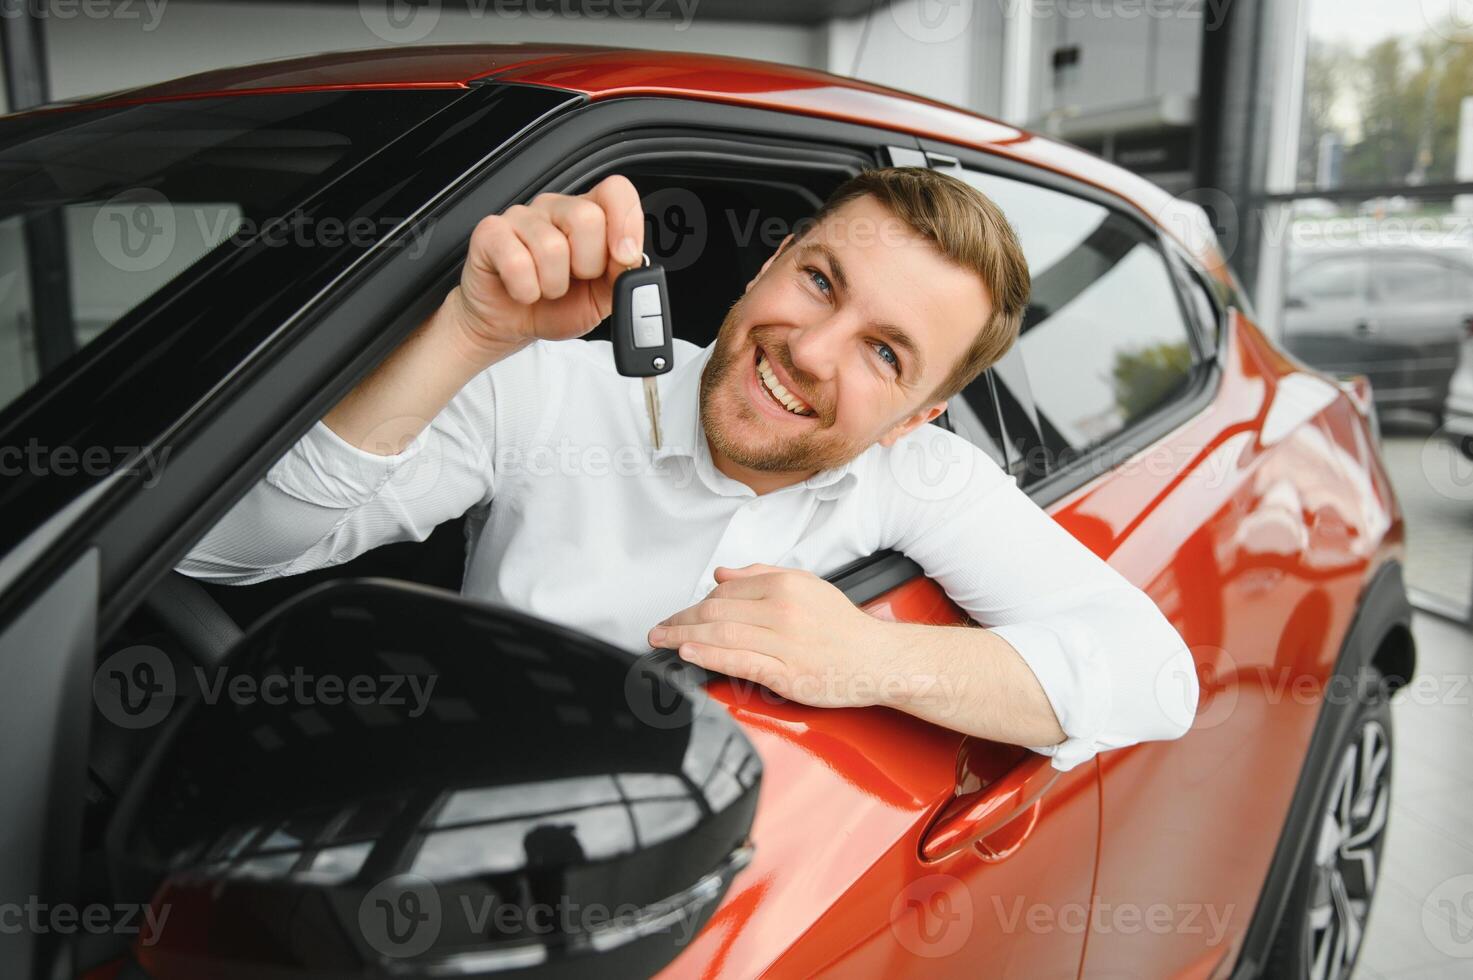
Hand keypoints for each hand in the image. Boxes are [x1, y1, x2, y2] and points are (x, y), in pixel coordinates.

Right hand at [450, 173, 644, 352]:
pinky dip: (526, 290)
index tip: (623, 258)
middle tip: (575, 280)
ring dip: (554, 285)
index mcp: (589, 216)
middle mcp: (556, 208)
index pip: (616, 191)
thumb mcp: (603, 296)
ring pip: (553, 246)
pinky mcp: (491, 233)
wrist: (512, 325)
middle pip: (587, 217)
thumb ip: (623, 274)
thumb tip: (631, 259)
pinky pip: (518, 262)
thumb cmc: (556, 306)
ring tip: (547, 289)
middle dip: (588, 265)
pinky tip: (524, 291)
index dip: (626, 223)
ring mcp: (521, 217)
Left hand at [646, 564, 906, 708]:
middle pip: (715, 612)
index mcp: (785, 585)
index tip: (680, 614)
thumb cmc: (842, 627)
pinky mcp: (785, 673)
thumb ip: (762, 576)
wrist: (878, 659)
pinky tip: (688, 653)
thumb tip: (722, 574)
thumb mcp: (806, 586)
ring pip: (720, 635)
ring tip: (663, 640)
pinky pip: (738, 662)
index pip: (725, 591)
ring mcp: (783, 642)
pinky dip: (708, 656)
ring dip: (684, 637)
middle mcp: (782, 610)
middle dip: (680, 620)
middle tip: (658, 629)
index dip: (695, 603)